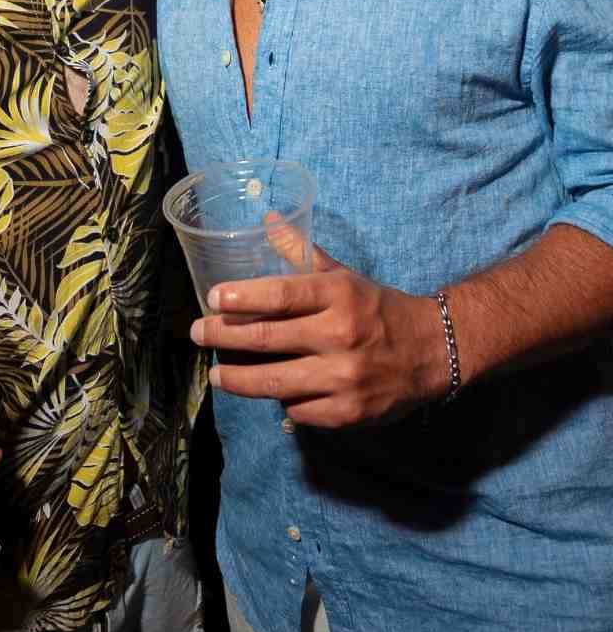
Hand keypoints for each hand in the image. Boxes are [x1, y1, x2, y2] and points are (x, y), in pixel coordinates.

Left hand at [190, 243, 447, 427]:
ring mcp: (344, 377)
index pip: (280, 294)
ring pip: (274, 382)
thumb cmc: (377, 308)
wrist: (433, 350)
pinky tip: (270, 392)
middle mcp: (340, 335)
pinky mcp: (348, 412)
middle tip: (197, 333)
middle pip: (265, 339)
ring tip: (217, 374)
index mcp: (339, 295)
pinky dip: (281, 401)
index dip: (240, 297)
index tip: (212, 299)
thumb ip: (301, 252)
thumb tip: (267, 219)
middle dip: (222, 336)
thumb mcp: (343, 276)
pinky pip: (298, 409)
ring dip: (237, 378)